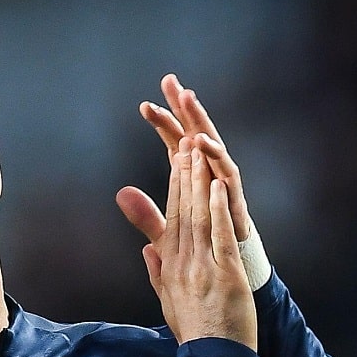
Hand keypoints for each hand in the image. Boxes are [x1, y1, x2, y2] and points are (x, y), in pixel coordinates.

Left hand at [117, 75, 270, 289]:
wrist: (232, 274)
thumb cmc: (203, 249)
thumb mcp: (169, 231)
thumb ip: (147, 213)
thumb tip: (121, 194)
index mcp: (193, 179)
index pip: (175, 142)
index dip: (162, 123)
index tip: (143, 104)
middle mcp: (210, 175)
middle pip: (195, 134)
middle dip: (183, 108)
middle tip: (171, 83)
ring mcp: (224, 185)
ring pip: (212, 146)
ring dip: (200, 122)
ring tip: (188, 100)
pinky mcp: (236, 200)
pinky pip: (228, 173)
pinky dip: (217, 157)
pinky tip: (203, 142)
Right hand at [132, 139, 256, 350]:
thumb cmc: (194, 332)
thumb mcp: (168, 299)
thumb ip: (157, 270)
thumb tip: (148, 248)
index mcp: (170, 267)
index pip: (170, 219)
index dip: (174, 186)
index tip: (177, 159)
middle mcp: (182, 263)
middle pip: (182, 210)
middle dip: (183, 173)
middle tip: (185, 140)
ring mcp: (202, 269)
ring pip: (198, 217)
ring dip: (197, 181)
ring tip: (198, 151)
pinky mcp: (224, 276)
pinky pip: (218, 237)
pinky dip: (217, 209)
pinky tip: (217, 185)